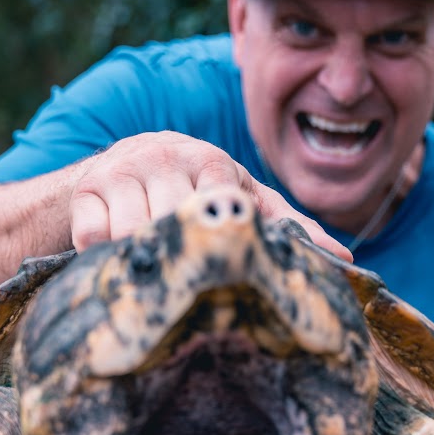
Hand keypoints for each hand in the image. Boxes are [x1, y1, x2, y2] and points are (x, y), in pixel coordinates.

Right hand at [69, 132, 352, 261]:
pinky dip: (101, 253)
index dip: (221, 236)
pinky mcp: (86, 189)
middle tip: (187, 276)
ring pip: (130, 230)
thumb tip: (347, 256)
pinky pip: (91, 233)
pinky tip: (116, 258)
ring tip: (154, 266)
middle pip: (173, 220)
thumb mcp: (245, 195)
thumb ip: (290, 222)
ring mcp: (122, 171)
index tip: (223, 262)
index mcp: (210, 161)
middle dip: (181, 253)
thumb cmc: (197, 185)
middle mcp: (165, 157)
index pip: (220, 201)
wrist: (124, 161)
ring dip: (142, 257)